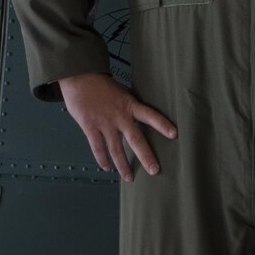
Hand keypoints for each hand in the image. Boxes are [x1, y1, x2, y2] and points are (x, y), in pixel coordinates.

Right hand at [59, 73, 175, 181]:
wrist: (79, 77)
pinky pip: (98, 147)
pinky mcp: (90, 127)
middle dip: (146, 157)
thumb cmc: (99, 84)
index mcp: (129, 105)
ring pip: (116, 149)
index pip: (150, 115)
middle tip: (155, 170)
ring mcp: (105, 123)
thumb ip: (128, 108)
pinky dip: (102, 159)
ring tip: (129, 177)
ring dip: (123, 165)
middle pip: (136, 140)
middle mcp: (119, 116)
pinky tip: (107, 167)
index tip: (174, 134)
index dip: (162, 125)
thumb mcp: (120, 93)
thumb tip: (137, 119)